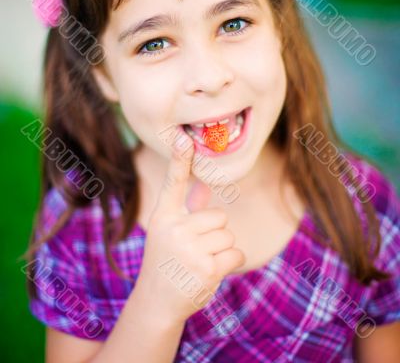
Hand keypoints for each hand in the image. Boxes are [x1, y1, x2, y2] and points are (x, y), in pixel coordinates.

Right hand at [135, 129, 245, 324]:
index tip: (184, 139)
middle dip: (214, 234)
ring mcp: (189, 249)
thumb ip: (188, 207)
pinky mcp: (206, 268)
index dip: (180, 159)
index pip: (173, 183)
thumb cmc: (166, 262)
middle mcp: (174, 228)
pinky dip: (230, 263)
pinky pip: (236, 253)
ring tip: (200, 262)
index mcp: (163, 216)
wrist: (156, 302)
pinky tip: (210, 273)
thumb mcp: (170, 233)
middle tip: (195, 251)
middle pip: (219, 217)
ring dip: (221, 250)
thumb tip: (204, 183)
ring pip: (228, 236)